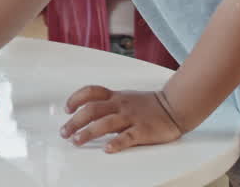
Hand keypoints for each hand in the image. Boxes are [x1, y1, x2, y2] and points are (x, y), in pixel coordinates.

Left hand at [60, 85, 182, 153]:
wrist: (174, 106)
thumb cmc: (148, 105)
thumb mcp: (125, 97)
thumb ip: (107, 103)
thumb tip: (85, 113)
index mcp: (116, 97)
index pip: (91, 92)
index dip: (76, 99)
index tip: (66, 109)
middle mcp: (120, 105)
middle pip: (92, 109)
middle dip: (75, 121)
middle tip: (65, 132)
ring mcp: (131, 117)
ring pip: (106, 123)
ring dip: (88, 132)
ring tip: (77, 141)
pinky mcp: (143, 130)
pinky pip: (128, 137)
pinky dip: (117, 143)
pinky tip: (108, 149)